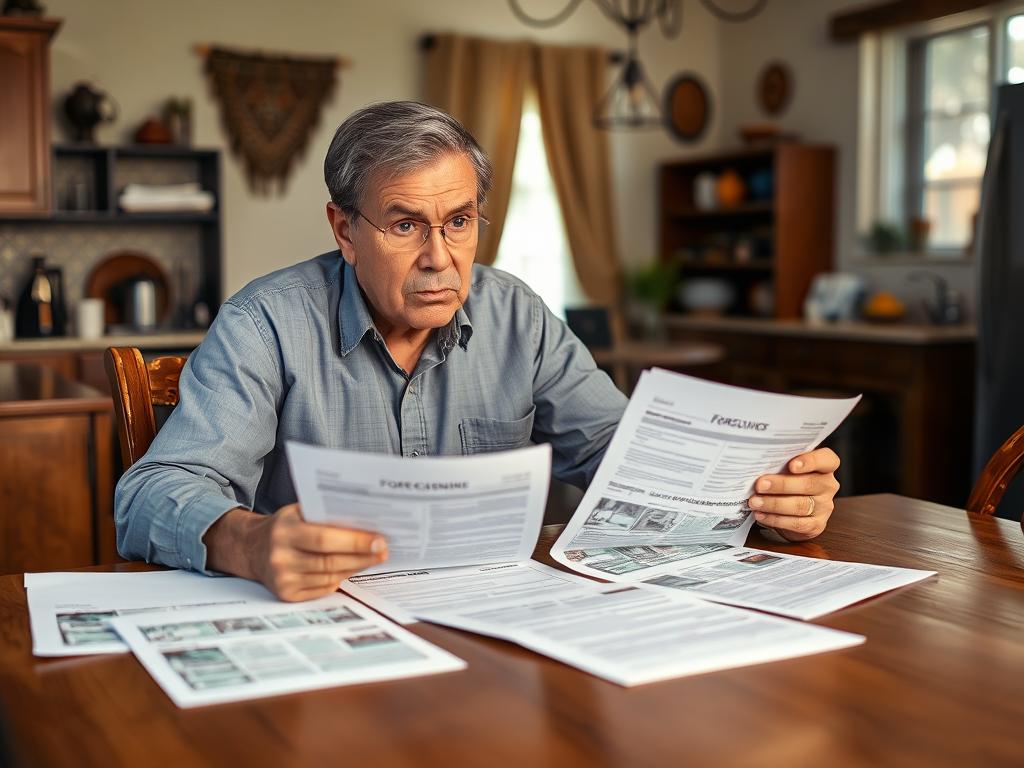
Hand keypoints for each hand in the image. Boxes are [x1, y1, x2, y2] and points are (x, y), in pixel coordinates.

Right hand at [205, 504, 387, 601]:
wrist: (252, 548)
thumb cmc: (285, 526)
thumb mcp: (298, 512)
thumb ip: (325, 515)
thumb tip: (365, 520)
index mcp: (284, 530)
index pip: (325, 538)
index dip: (355, 541)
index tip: (380, 540)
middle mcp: (280, 556)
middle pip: (330, 561)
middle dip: (362, 556)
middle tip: (384, 551)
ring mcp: (282, 579)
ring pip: (330, 576)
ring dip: (355, 567)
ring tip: (373, 558)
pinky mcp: (286, 595)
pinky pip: (323, 589)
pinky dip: (340, 578)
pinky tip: (352, 568)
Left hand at [748, 448, 840, 541]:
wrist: (790, 511)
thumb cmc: (786, 481)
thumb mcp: (785, 468)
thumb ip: (779, 464)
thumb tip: (757, 464)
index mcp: (824, 466)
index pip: (826, 460)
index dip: (810, 461)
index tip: (792, 465)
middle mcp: (827, 485)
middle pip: (808, 484)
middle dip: (781, 485)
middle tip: (760, 485)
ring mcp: (824, 506)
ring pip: (801, 505)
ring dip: (774, 504)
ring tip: (755, 502)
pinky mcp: (816, 525)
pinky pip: (797, 523)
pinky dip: (776, 519)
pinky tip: (761, 515)